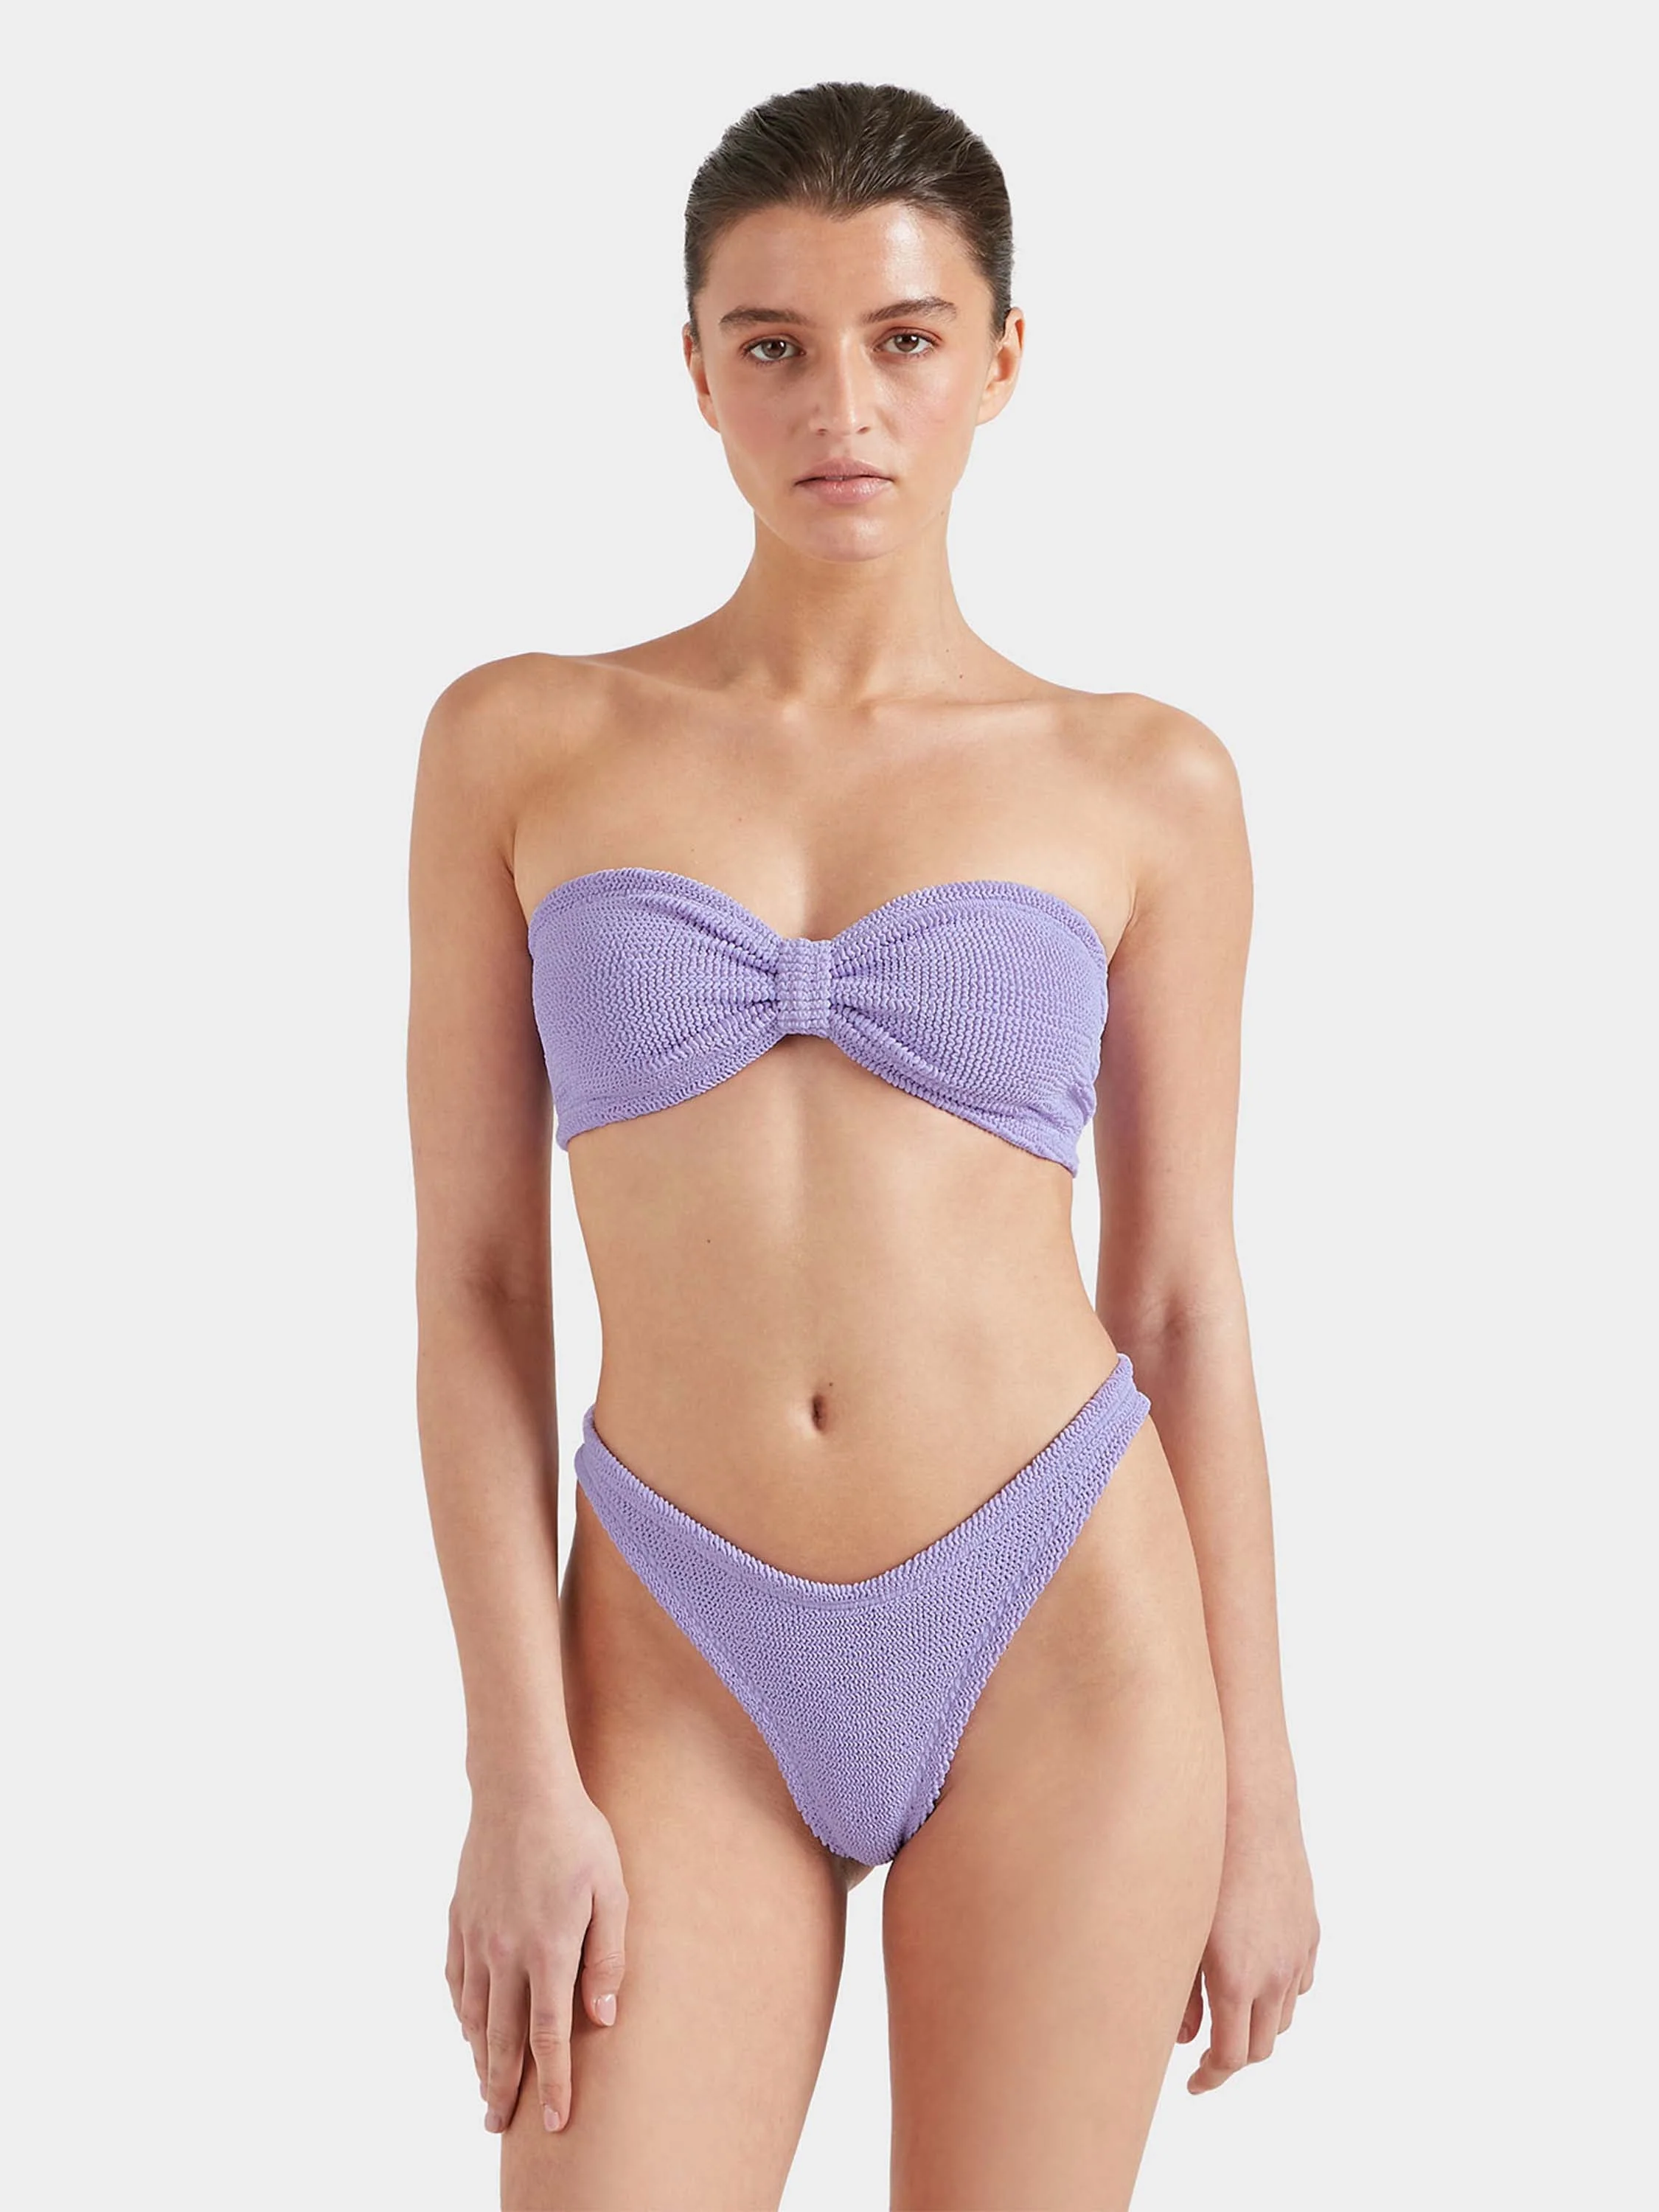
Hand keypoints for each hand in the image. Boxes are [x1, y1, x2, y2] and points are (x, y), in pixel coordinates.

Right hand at [447, 1784, 629, 2135]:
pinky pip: (456, 1982)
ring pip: (474, 2017)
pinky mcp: (459, 1920)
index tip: (553, 2121)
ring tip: (486, 2090)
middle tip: (501, 2125)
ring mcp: (476, 1938)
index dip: (551, 2084)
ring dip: (479, 2059)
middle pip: (502, 2040)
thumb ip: (607, 1956)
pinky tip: (468, 2029)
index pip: (548, 2037)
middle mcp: (505, 1953)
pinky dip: (462, 2015)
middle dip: (503, 2089)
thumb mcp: (611, 1891)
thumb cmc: (576, 1835)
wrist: (519, 1788)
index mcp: (547, 1950)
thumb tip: (602, 2017)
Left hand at [1178, 1798, 1318, 2091]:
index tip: (1192, 2083)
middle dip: (1232, 2056)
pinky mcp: (1309, 1929)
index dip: (1210, 2078)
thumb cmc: (1198, 1862)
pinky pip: (1299, 1980)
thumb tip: (1183, 2037)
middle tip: (1205, 2054)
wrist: (1245, 1805)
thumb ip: (1180, 1992)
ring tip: (1227, 2016)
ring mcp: (1297, 1952)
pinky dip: (1280, 1993)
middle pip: (1260, 2046)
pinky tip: (1257, 1979)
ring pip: (1283, 2016)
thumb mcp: (1178, 1931)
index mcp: (1236, 1979)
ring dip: (1258, 2025)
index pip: (1230, 2058)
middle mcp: (1274, 1973)